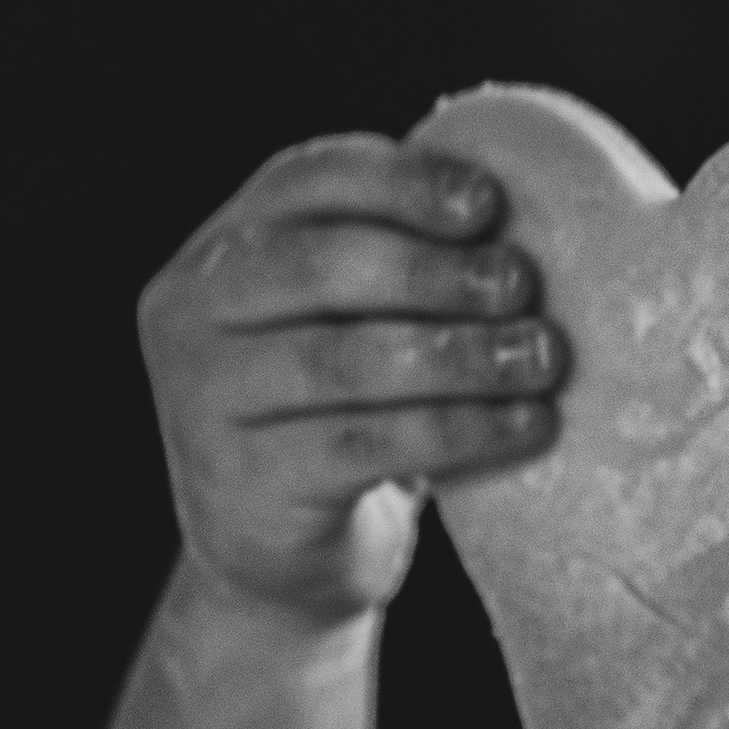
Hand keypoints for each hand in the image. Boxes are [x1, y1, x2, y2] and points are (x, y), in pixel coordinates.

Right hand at [137, 135, 568, 622]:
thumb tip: (524, 224)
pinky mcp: (241, 483)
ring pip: (343, 361)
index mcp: (224, 245)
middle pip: (319, 266)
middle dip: (434, 271)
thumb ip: (399, 259)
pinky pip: (362, 444)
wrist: (278, 548)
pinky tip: (523, 424)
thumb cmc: (338, 405)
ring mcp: (202, 401)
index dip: (403, 183)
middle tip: (521, 285)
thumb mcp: (351, 318)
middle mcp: (189, 311)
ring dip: (459, 355)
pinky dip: (456, 429)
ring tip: (539, 357)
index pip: (309, 180)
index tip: (489, 204)